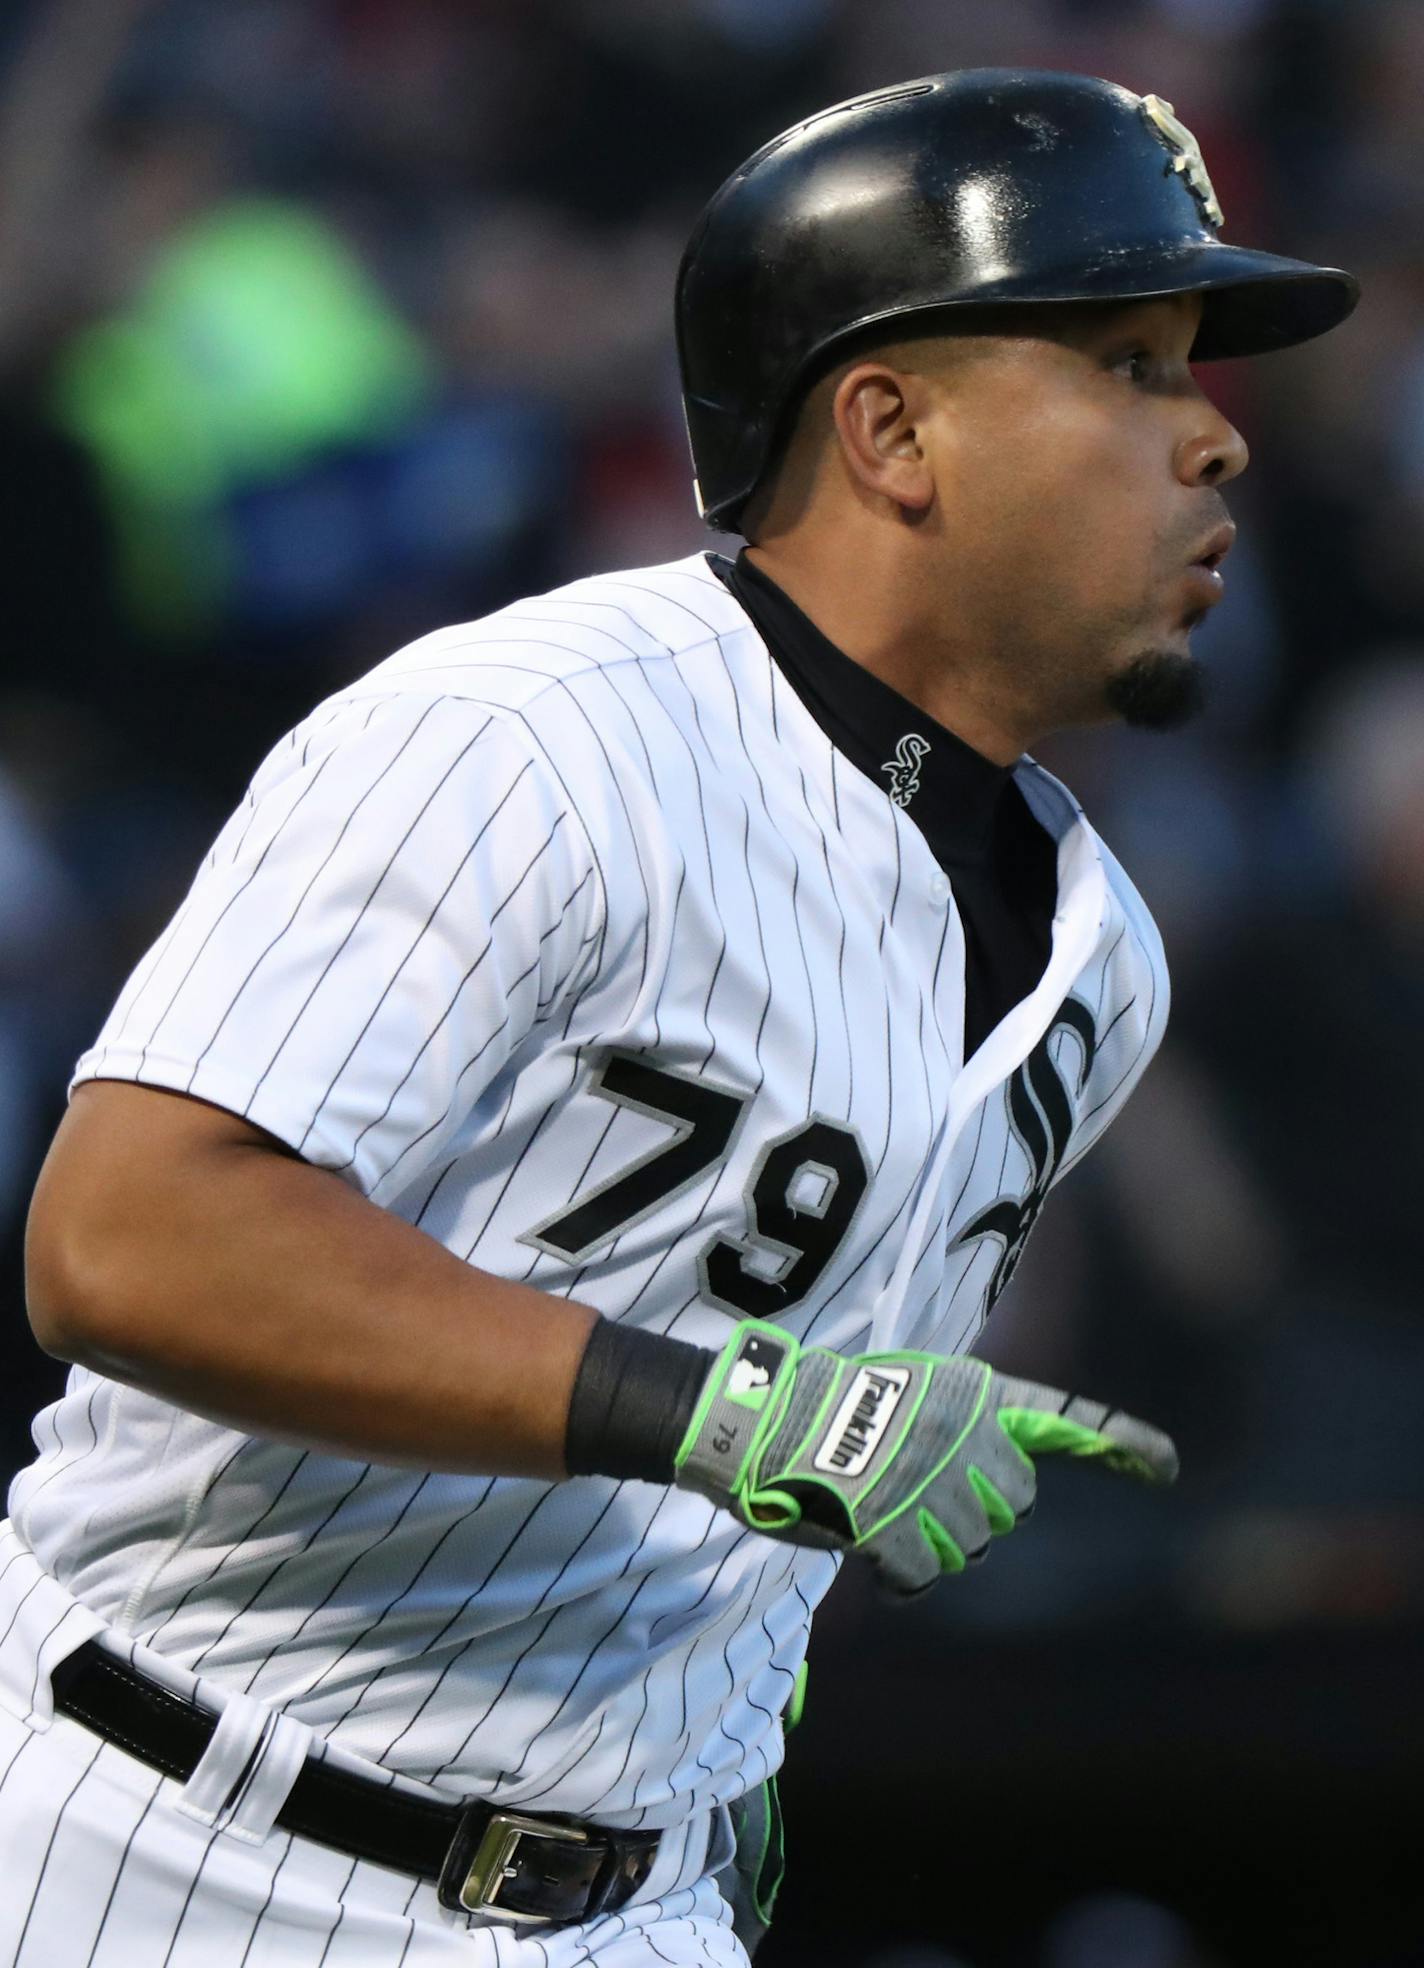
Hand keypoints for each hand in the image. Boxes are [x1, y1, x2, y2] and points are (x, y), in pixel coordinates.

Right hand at [674, 1320, 1177, 1595]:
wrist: (755, 1417)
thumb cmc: (820, 1405)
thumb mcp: (904, 1390)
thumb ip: (957, 1426)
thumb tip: (995, 1487)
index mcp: (968, 1391)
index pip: (1061, 1415)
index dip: (1119, 1443)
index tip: (1167, 1465)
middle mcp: (961, 1432)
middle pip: (1014, 1501)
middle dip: (979, 1510)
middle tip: (923, 1498)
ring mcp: (931, 1480)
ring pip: (970, 1544)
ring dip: (932, 1544)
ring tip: (883, 1513)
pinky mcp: (895, 1525)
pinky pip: (922, 1575)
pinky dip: (900, 1575)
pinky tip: (869, 1549)